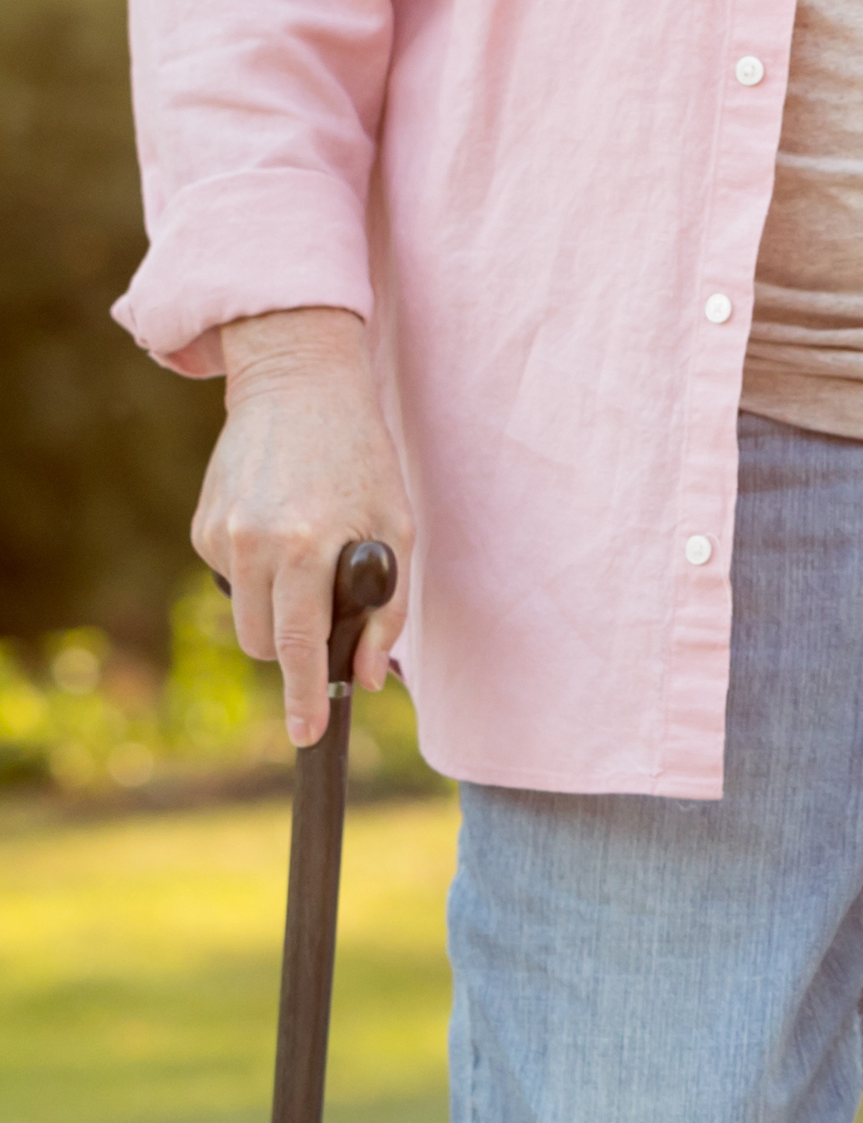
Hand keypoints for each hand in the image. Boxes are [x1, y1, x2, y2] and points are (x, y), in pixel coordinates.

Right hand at [195, 308, 415, 744]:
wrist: (298, 387)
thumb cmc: (362, 458)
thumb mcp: (400, 527)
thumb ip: (388, 608)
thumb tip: (370, 677)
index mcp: (307, 545)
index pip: (297, 644)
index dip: (304, 696)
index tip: (307, 735)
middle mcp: (253, 544)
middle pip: (261, 644)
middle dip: (292, 647)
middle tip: (328, 610)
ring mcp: (218, 535)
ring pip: (242, 615)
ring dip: (275, 607)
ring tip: (310, 549)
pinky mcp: (201, 526)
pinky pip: (231, 577)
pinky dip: (259, 570)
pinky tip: (282, 521)